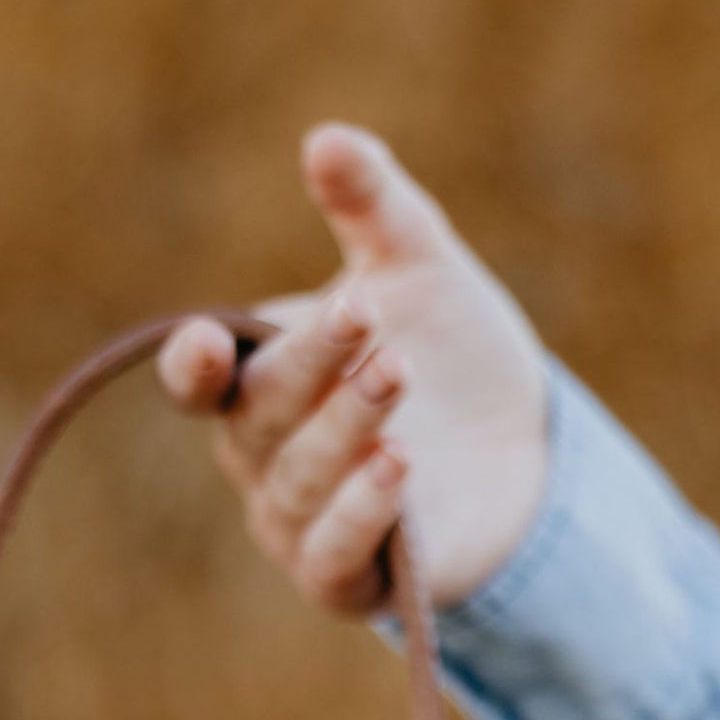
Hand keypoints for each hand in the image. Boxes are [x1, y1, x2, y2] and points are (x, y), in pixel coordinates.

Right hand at [157, 125, 549, 616]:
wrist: (525, 451)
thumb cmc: (448, 355)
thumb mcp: (418, 266)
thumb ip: (371, 206)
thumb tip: (326, 138)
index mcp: (258, 382)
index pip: (199, 382)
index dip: (195, 366)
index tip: (207, 341)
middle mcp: (263, 459)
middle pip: (262, 416)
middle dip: (311, 366)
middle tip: (367, 317)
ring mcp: (299, 525)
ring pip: (303, 481)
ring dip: (347, 427)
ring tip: (396, 374)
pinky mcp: (350, 581)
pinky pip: (335, 555)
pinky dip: (362, 513)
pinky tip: (398, 467)